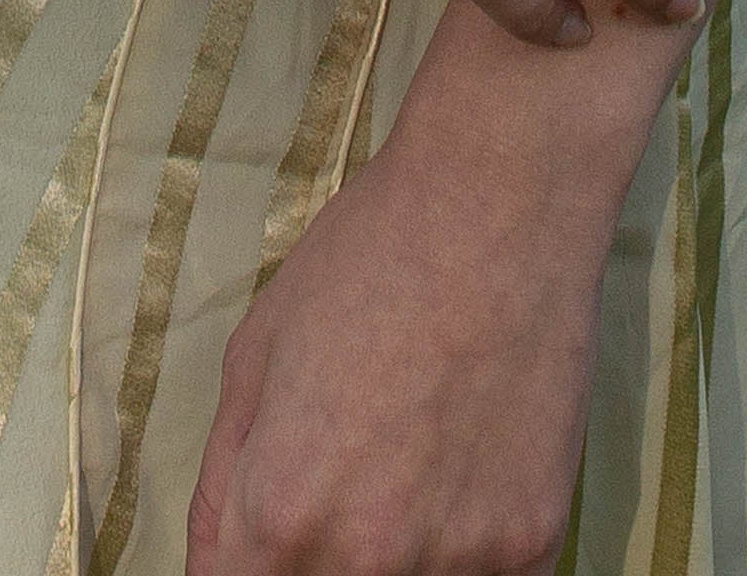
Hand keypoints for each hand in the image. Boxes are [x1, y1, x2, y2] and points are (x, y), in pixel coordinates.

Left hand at [185, 110, 611, 575]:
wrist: (500, 207)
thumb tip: (214, 564)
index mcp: (283, 509)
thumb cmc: (368, 260)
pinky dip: (462, 548)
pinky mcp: (533, 547)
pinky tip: (463, 465)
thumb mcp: (257, 353)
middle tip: (341, 483)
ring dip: (394, 559)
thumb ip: (223, 481)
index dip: (245, 571)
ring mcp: (458, 561)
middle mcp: (368, 558)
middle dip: (312, 562)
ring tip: (407, 465)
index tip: (266, 542)